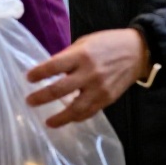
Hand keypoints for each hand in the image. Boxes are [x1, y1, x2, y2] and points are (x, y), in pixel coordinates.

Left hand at [25, 29, 150, 128]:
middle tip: (29, 101)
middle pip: (60, 90)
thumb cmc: (108, 43)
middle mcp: (89, 73)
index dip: (38, 73)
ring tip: (47, 122)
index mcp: (81, 55)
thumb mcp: (85, 43)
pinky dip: (76, 118)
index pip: (54, 66)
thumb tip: (49, 70)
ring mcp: (99, 89)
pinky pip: (89, 112)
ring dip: (59, 118)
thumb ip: (68, 57)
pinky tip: (67, 119)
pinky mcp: (107, 99)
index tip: (28, 78)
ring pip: (75, 109)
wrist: (137, 52)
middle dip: (41, 97)